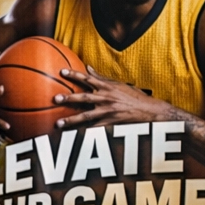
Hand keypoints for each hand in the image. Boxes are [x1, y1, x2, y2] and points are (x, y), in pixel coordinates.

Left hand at [54, 66, 176, 129]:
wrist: (148, 110)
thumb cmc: (133, 96)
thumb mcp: (119, 84)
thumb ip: (101, 77)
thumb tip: (87, 67)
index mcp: (108, 87)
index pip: (88, 79)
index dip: (74, 74)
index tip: (61, 72)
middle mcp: (106, 98)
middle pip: (84, 98)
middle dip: (69, 98)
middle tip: (55, 98)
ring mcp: (108, 112)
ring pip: (86, 116)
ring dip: (71, 120)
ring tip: (58, 124)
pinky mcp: (110, 123)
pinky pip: (94, 129)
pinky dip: (83, 133)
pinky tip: (72, 137)